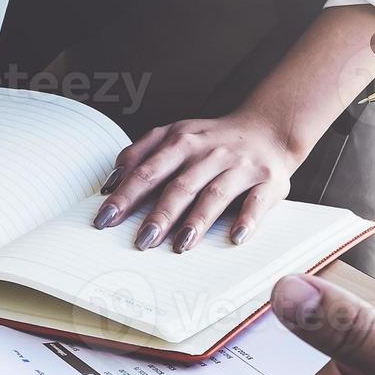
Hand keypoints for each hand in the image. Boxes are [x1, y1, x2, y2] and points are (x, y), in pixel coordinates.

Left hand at [93, 109, 301, 251]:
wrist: (269, 128)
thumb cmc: (213, 141)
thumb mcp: (175, 134)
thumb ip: (140, 153)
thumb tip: (110, 184)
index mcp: (182, 140)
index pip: (148, 170)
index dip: (126, 196)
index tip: (106, 219)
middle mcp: (210, 151)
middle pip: (180, 185)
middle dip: (160, 214)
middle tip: (142, 240)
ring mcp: (240, 166)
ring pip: (215, 194)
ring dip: (197, 220)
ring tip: (181, 245)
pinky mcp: (267, 180)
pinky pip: (257, 202)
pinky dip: (248, 220)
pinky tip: (235, 238)